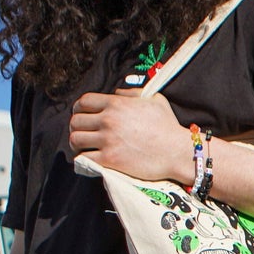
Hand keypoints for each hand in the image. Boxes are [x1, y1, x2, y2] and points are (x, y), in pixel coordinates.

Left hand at [69, 89, 189, 182]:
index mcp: (116, 104)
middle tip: (82, 133)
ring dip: (76, 143)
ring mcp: (108, 140)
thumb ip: (132, 93)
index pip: (84, 102)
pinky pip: (85, 158)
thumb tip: (116, 94)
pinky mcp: (110, 159)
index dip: (79, 108)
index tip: (80, 115)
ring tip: (82, 147)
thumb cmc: (168, 126)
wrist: (177, 151)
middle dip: (76, 127)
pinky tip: (89, 160)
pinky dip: (84, 159)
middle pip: (76, 121)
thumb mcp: (154, 99)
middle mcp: (108, 120)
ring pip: (76, 139)